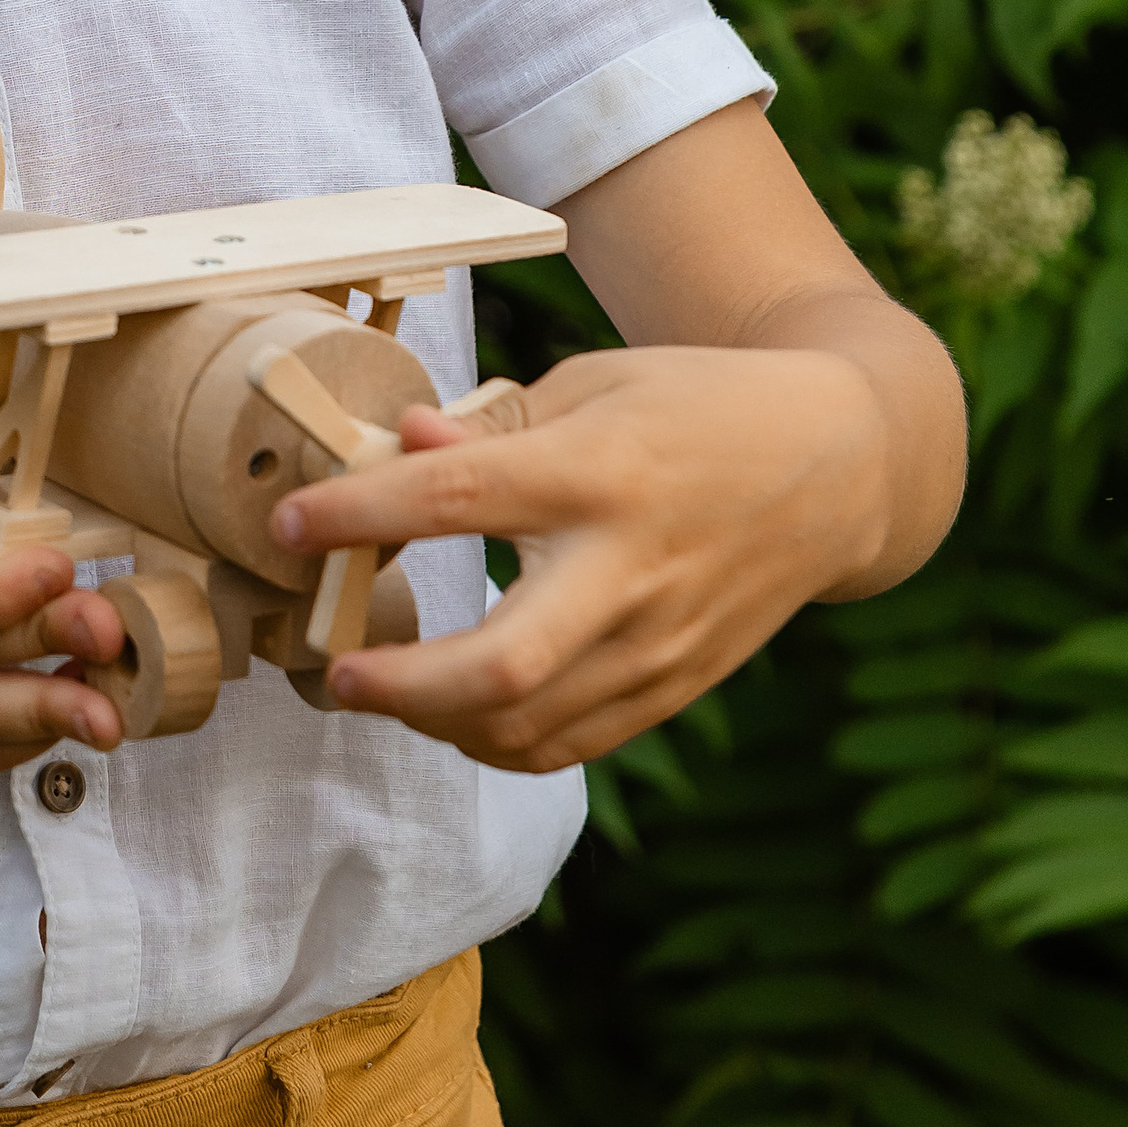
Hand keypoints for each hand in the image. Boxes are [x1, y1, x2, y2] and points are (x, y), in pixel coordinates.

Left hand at [273, 346, 892, 772]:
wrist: (838, 466)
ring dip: (433, 721)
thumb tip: (401, 444)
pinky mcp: (678, 687)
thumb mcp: (595, 381)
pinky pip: (570, 745)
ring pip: (528, 727)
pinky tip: (454, 708)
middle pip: (501, 665)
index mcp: (599, 471)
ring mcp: (660, 642)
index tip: (289, 524)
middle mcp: (630, 568)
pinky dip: (497, 739)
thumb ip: (494, 425)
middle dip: (398, 685)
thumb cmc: (697, 405)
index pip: (456, 500)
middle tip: (332, 669)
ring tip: (380, 684)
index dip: (359, 515)